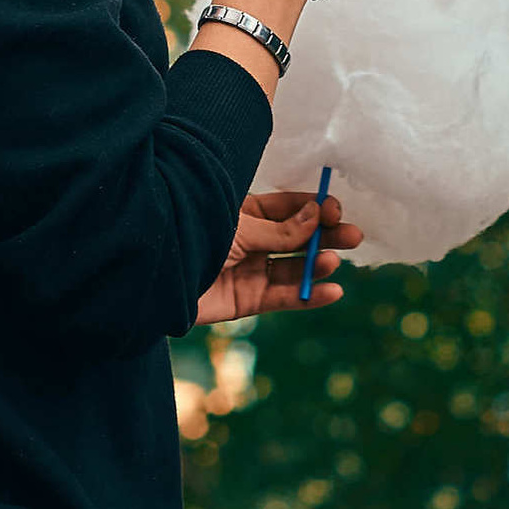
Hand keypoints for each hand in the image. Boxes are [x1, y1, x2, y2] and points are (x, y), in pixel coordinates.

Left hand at [194, 186, 362, 323]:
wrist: (154, 275)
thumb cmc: (192, 234)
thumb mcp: (239, 227)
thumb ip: (279, 230)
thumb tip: (316, 216)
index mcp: (241, 210)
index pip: (285, 207)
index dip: (313, 208)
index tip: (336, 209)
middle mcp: (247, 240)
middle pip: (294, 238)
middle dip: (324, 237)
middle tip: (354, 236)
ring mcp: (246, 270)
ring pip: (290, 268)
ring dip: (315, 264)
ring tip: (334, 262)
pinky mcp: (243, 301)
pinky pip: (281, 297)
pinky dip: (307, 296)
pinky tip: (331, 291)